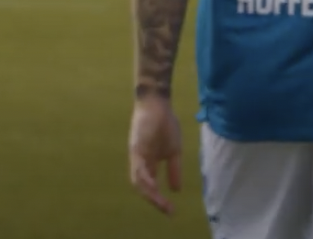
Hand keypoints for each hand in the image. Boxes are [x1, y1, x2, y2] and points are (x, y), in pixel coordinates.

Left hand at [128, 92, 182, 214]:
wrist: (158, 102)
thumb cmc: (165, 123)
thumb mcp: (174, 150)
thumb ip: (174, 169)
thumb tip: (176, 190)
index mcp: (148, 163)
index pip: (150, 186)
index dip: (159, 199)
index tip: (172, 210)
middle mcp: (139, 162)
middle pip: (142, 187)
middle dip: (154, 200)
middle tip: (168, 210)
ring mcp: (137, 155)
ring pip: (138, 180)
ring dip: (149, 193)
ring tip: (161, 202)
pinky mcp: (136, 147)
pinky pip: (138, 166)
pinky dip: (145, 178)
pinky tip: (154, 187)